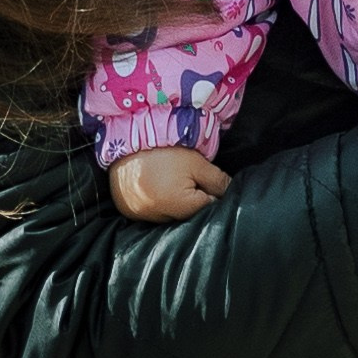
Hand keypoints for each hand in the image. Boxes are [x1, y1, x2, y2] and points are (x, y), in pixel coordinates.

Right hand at [107, 147, 231, 222]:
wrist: (126, 140)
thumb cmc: (164, 150)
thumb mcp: (196, 163)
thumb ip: (218, 180)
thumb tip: (232, 193)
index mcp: (179, 206)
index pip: (207, 208)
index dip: (212, 194)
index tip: (207, 182)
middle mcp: (159, 216)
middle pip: (188, 216)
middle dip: (194, 201)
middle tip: (188, 180)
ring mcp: (142, 216)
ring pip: (169, 217)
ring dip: (174, 206)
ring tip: (170, 183)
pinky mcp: (129, 213)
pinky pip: (149, 215)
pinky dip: (156, 206)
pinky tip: (156, 188)